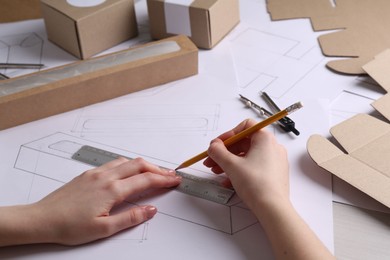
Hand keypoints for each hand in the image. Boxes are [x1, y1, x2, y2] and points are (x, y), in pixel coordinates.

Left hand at [15, 158, 180, 245]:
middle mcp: (105, 177)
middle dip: (157, 169)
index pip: (145, 180)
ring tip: (153, 172)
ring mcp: (96, 173)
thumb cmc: (69, 225)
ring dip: (143, 165)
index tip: (174, 180)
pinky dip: (128, 164)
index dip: (163, 179)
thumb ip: (130, 217)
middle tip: (169, 174)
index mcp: (112, 190)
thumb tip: (150, 210)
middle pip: (139, 165)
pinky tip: (128, 171)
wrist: (42, 219)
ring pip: (126, 161)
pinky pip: (113, 163)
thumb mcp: (104, 229)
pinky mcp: (88, 174)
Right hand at [203, 119, 288, 210]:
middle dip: (225, 152)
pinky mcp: (274, 173)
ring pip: (247, 156)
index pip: (244, 127)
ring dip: (229, 162)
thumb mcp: (231, 165)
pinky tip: (228, 181)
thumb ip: (218, 152)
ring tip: (216, 172)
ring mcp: (274, 160)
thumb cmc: (256, 184)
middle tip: (211, 160)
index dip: (228, 135)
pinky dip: (240, 170)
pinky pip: (253, 166)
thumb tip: (213, 145)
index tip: (217, 145)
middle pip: (244, 143)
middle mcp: (272, 147)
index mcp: (265, 138)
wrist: (272, 208)